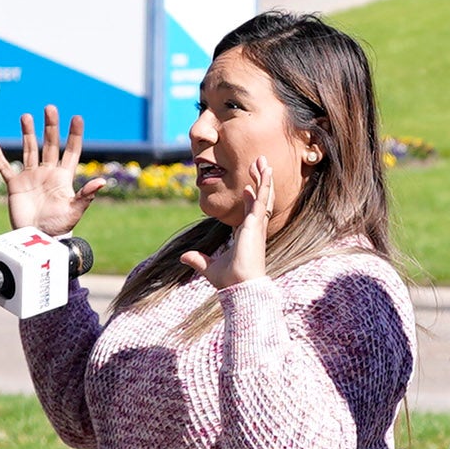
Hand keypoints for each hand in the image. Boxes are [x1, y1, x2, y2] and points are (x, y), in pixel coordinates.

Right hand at [1, 113, 99, 238]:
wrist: (37, 239)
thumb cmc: (58, 227)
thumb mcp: (74, 211)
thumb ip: (86, 195)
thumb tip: (102, 181)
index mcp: (63, 177)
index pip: (71, 150)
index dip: (74, 134)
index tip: (77, 117)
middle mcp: (48, 173)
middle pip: (50, 144)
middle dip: (50, 126)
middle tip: (50, 108)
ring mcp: (31, 177)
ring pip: (29, 150)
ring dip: (27, 133)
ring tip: (26, 116)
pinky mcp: (15, 185)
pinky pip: (5, 168)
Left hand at [177, 156, 273, 292]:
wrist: (240, 287)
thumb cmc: (230, 281)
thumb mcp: (209, 267)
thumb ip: (199, 260)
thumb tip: (184, 257)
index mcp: (246, 236)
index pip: (250, 213)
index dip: (249, 199)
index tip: (247, 187)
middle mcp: (254, 229)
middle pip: (259, 200)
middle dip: (260, 182)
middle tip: (259, 165)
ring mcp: (257, 225)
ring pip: (263, 196)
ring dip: (264, 178)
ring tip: (263, 161)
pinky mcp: (256, 223)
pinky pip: (262, 199)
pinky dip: (264, 184)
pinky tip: (265, 171)